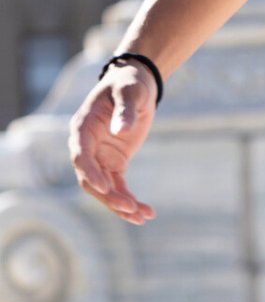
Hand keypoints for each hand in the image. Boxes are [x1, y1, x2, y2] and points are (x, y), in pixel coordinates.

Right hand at [68, 63, 156, 224]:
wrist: (137, 84)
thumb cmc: (129, 84)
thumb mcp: (130, 91)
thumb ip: (125, 109)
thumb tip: (121, 130)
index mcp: (83, 128)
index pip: (80, 156)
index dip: (90, 173)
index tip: (104, 187)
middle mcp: (87, 147)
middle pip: (90, 179)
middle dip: (108, 196)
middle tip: (130, 208)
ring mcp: (100, 157)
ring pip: (105, 189)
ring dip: (121, 205)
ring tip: (142, 217)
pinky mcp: (115, 163)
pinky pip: (119, 187)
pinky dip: (130, 200)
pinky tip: (147, 214)